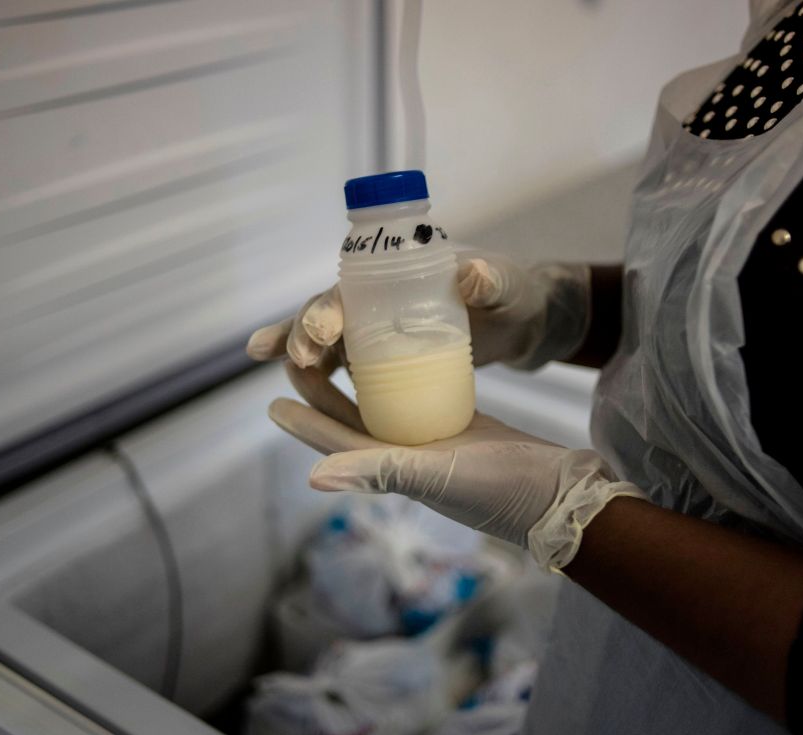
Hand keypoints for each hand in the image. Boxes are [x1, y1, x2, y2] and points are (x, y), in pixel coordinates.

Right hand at [245, 251, 590, 370]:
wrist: (520, 320)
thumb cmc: (512, 293)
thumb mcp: (506, 286)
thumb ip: (491, 281)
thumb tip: (471, 274)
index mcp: (399, 271)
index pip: (353, 287)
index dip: (331, 306)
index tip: (324, 329)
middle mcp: (378, 297)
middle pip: (328, 312)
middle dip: (304, 332)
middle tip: (299, 359)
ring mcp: (377, 328)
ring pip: (326, 340)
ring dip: (300, 353)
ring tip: (282, 369)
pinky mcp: (385, 358)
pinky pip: (345, 366)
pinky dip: (319, 378)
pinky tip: (300, 395)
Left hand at [269, 359, 645, 570]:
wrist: (556, 492)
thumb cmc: (498, 491)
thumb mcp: (435, 476)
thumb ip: (377, 472)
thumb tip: (312, 477)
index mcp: (393, 470)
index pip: (336, 442)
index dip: (303, 422)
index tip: (271, 400)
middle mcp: (407, 457)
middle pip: (352, 421)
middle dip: (323, 393)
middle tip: (297, 357)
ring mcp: (434, 444)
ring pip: (383, 408)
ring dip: (358, 383)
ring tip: (339, 351)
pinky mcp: (461, 429)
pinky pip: (420, 400)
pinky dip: (403, 379)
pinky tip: (400, 355)